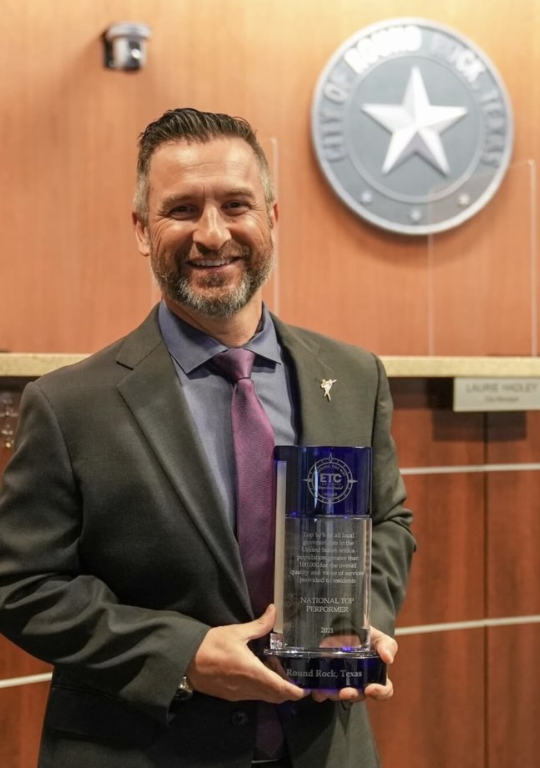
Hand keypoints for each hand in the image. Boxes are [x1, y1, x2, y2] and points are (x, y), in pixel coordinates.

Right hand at [186, 604, 308, 703]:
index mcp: (252, 672)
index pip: (280, 689)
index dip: (295, 691)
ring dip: (273, 689)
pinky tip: (258, 673)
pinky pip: (252, 696)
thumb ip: (259, 625)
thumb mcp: (237, 632)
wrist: (186, 660)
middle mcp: (248, 688)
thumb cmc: (212, 644)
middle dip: (287, 690)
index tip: (305, 688)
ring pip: (264, 697)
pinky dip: (261, 689)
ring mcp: (239, 694)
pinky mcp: (231, 696)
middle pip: (275, 697)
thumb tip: (274, 610)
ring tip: (275, 670)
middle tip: (292, 674)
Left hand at [311, 626, 396, 703]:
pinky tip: (318, 690)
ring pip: (340, 696)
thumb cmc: (364, 635)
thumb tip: (389, 659)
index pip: (384, 691)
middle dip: (352, 696)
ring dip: (335, 696)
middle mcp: (360, 681)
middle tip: (345, 692)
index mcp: (375, 674)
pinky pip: (324, 692)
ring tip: (329, 690)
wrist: (342, 626)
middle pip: (359, 696)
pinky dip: (320, 693)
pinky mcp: (327, 678)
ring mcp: (343, 681)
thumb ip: (387, 645)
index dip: (379, 693)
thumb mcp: (378, 637)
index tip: (370, 689)